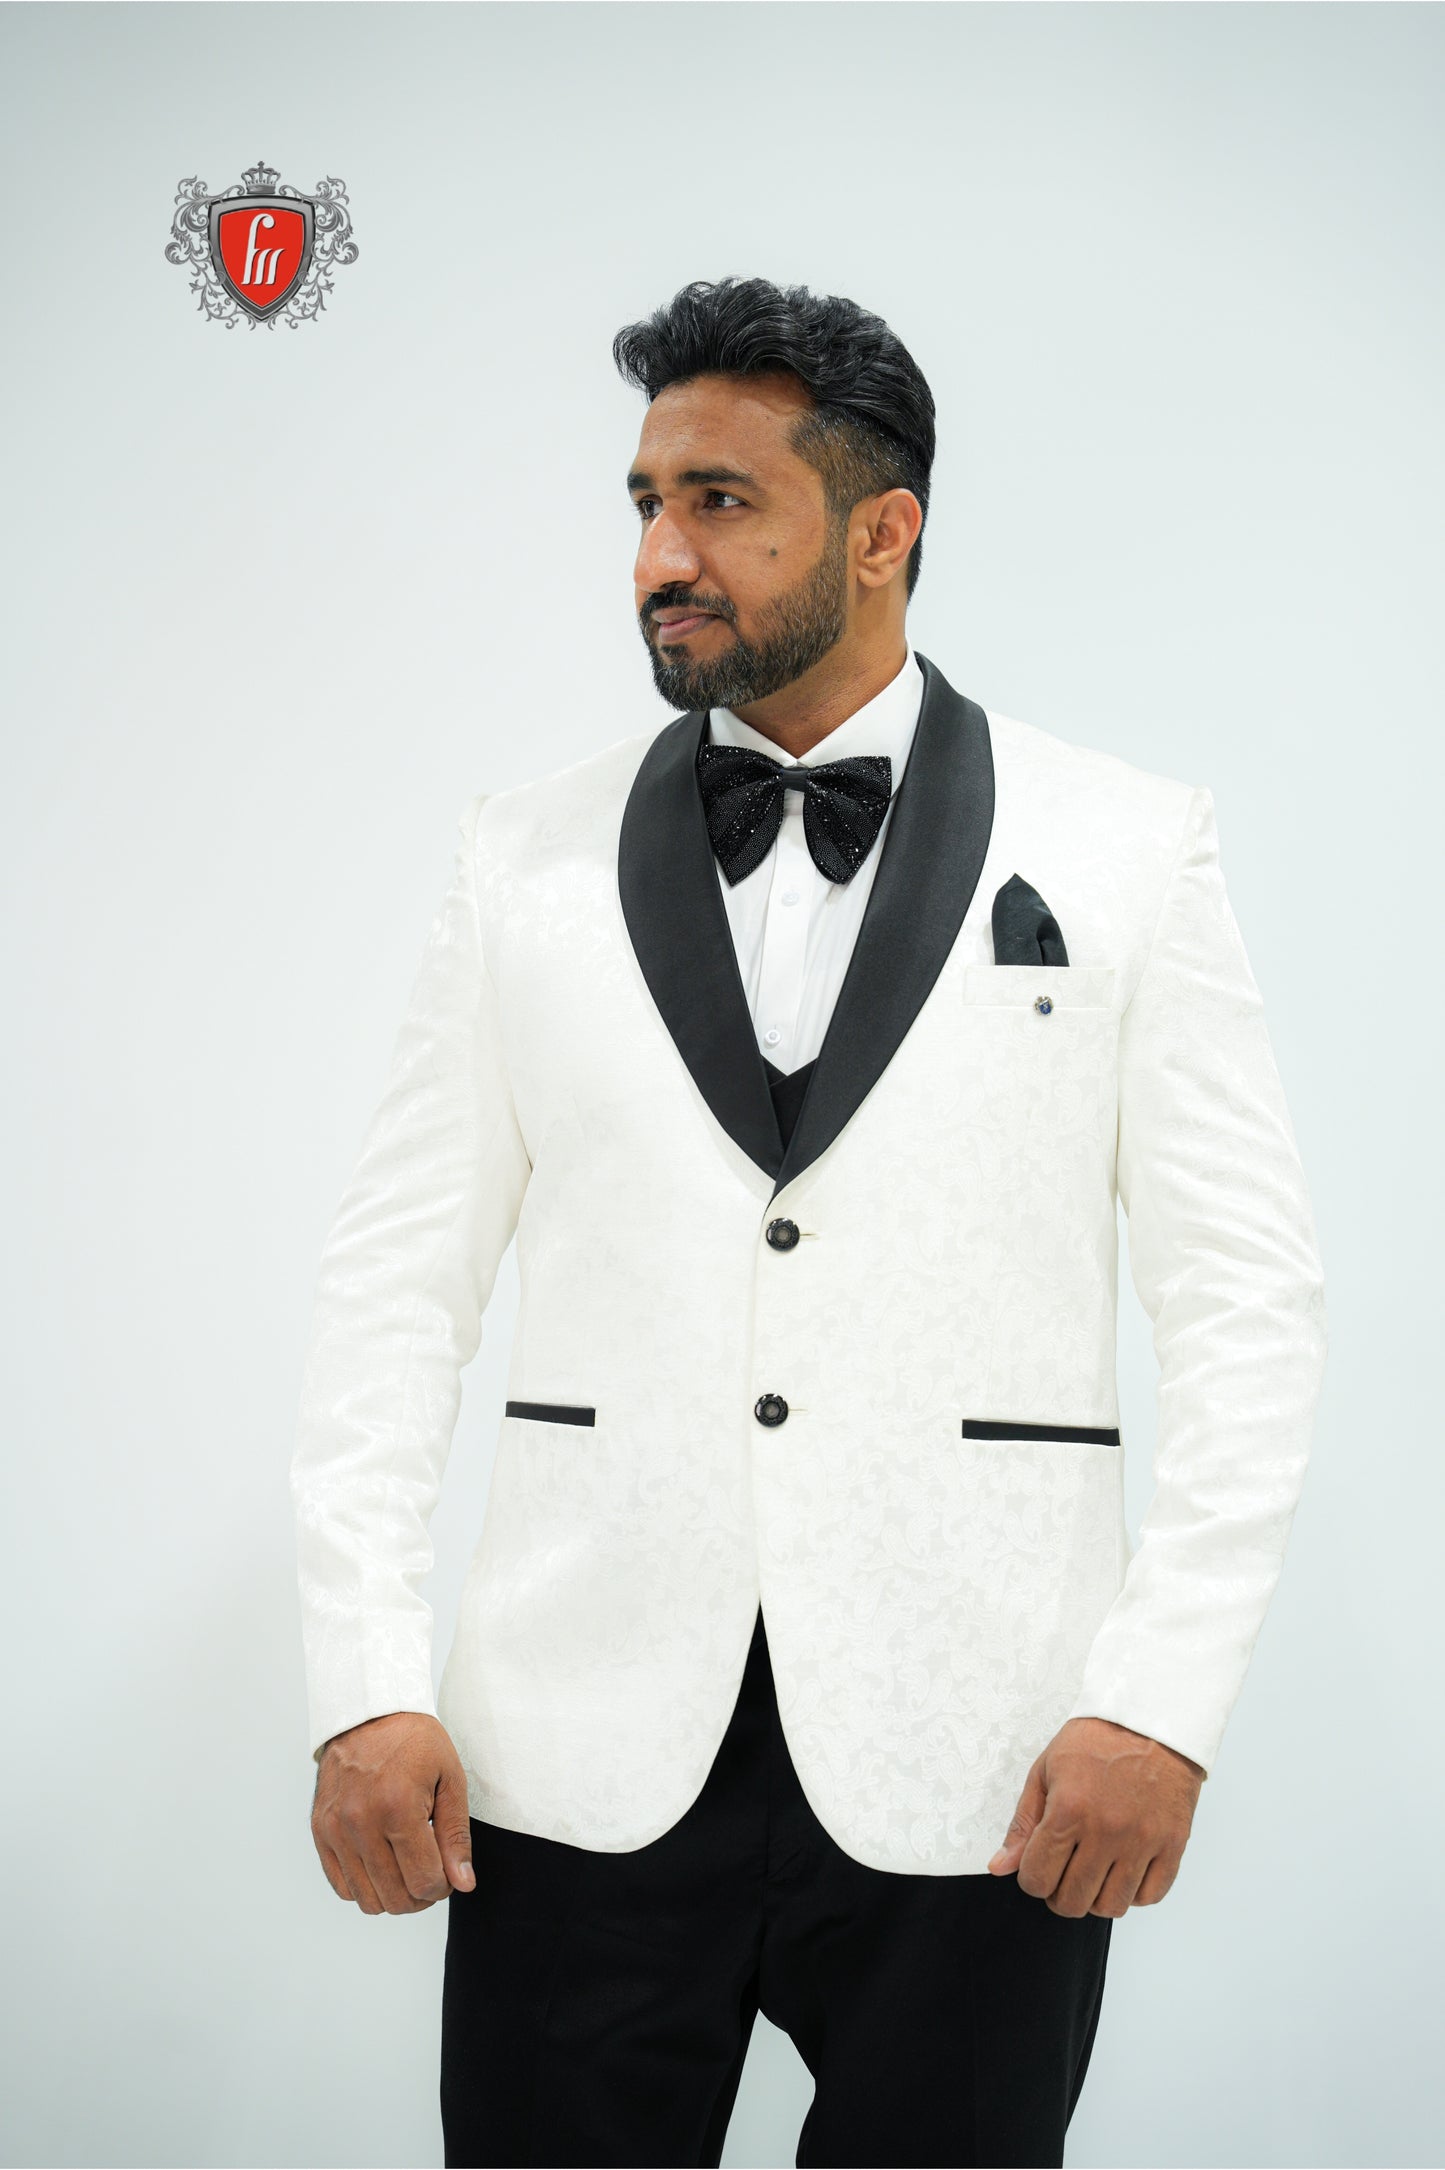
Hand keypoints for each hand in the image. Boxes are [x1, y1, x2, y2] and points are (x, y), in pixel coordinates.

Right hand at [311, 1711, 475, 1913]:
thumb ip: (456, 1835)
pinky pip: (341, 1886)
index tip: (449, 1873)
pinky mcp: (321, 1831)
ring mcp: (336, 1829)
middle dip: (421, 1896)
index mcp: (398, 1807)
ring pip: (367, 1900)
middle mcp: (361, 1822)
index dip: (443, 1887)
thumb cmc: (414, 1741)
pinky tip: (382, 1863)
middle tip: (431, 1872)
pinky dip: (365, 1886)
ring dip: (393, 1895)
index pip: (424, 1882)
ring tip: (407, 1868)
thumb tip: (463, 1883)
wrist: (368, 1712)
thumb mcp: (450, 1778)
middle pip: (396, 1898)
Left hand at [987, 1716, 1204, 1916]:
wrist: (1151, 1720)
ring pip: (1112, 1906)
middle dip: (1059, 1894)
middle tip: (1063, 1874)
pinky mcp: (1173, 1844)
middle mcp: (1106, 1831)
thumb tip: (1001, 1867)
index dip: (1032, 1879)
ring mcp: (1143, 1840)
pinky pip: (1151, 1896)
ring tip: (1094, 1872)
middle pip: (1073, 1902)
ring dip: (1096, 1897)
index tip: (1039, 1867)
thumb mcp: (1046, 1770)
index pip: (1038, 1878)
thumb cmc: (1097, 1741)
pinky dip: (1134, 1893)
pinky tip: (1124, 1869)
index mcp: (1069, 1810)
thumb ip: (1024, 1823)